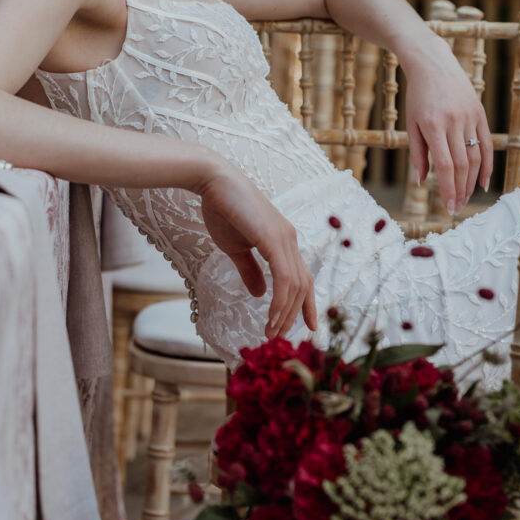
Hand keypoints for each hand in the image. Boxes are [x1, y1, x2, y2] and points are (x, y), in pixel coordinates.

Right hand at [194, 164, 316, 338]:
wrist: (212, 182)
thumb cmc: (222, 210)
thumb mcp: (236, 247)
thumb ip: (250, 270)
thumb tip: (260, 294)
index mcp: (283, 241)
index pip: (302, 277)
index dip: (306, 303)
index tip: (307, 326)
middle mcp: (290, 239)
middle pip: (303, 285)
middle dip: (293, 315)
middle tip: (278, 337)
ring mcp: (285, 238)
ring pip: (295, 285)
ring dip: (285, 313)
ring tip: (271, 332)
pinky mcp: (274, 239)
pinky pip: (284, 278)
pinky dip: (280, 301)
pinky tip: (270, 317)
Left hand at [402, 41, 492, 213]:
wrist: (433, 64)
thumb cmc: (418, 96)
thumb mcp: (411, 123)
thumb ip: (418, 153)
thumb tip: (421, 180)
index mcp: (433, 125)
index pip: (445, 165)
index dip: (448, 189)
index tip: (448, 206)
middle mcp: (454, 122)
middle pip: (461, 165)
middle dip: (459, 190)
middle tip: (456, 208)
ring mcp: (470, 117)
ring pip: (475, 157)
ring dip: (472, 182)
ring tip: (465, 198)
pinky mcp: (480, 114)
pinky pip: (487, 145)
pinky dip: (487, 165)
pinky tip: (483, 183)